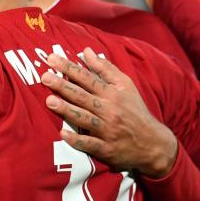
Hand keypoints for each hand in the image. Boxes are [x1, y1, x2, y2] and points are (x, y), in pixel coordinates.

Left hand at [42, 48, 178, 177]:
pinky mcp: (107, 149)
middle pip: (83, 96)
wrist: (154, 143)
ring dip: (67, 110)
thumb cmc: (135, 111)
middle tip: (45, 77)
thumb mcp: (126, 86)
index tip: (52, 59)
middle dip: (63, 86)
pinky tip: (63, 134)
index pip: (87, 78)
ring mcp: (108, 130)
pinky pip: (90, 144)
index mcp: (113, 93)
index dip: (69, 68)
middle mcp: (110, 110)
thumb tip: (86, 51)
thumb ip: (105, 69)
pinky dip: (77, 140)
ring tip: (49, 101)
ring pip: (84, 118)